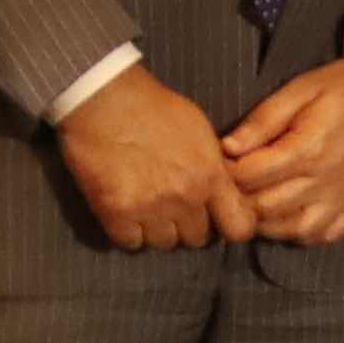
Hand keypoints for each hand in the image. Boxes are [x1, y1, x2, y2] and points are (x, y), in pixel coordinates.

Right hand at [56, 65, 255, 252]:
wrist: (104, 99)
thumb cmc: (153, 108)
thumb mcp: (200, 131)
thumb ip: (214, 166)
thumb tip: (223, 190)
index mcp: (211, 175)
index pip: (240, 228)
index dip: (231, 226)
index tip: (219, 220)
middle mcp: (185, 197)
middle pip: (197, 239)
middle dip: (188, 226)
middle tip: (174, 207)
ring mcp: (150, 207)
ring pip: (164, 244)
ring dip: (157, 230)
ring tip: (148, 208)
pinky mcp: (115, 212)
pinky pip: (130, 243)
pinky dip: (129, 233)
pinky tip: (127, 213)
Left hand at [218, 60, 343, 249]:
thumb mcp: (299, 89)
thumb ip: (262, 120)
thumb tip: (227, 148)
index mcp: (310, 147)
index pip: (251, 176)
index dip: (226, 171)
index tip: (220, 161)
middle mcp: (327, 180)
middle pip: (264, 207)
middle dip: (239, 198)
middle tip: (232, 182)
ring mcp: (343, 198)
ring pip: (289, 229)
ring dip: (265, 220)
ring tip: (256, 198)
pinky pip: (320, 235)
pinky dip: (297, 232)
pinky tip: (287, 213)